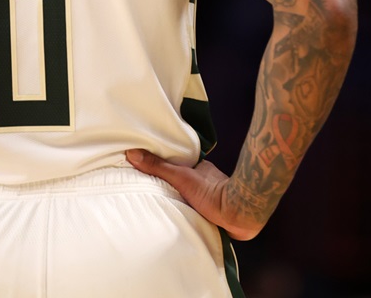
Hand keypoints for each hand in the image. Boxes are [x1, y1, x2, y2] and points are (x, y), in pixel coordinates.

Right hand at [126, 149, 263, 240]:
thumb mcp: (180, 177)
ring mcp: (212, 195)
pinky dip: (189, 213)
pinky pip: (198, 210)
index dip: (164, 165)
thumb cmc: (213, 192)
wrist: (238, 213)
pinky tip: (180, 218)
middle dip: (171, 185)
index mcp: (199, 167)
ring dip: (181, 200)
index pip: (178, 163)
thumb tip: (133, 153)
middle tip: (151, 188)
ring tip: (162, 205)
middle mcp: (206, 179)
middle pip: (184, 180)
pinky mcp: (215, 213)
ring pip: (192, 196)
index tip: (148, 167)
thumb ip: (158, 167)